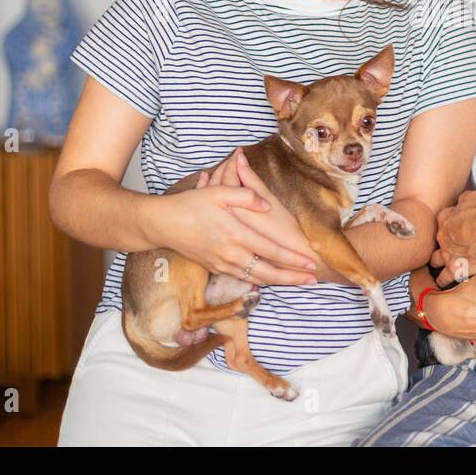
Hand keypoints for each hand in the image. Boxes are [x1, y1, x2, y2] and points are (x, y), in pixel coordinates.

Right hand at [157, 149, 319, 285]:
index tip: (311, 262)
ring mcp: (222, 264)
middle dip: (292, 278)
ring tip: (297, 283)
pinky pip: (242, 278)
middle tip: (313, 280)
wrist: (162, 224)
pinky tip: (271, 281)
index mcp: (235, 234)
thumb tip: (266, 205)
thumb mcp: (219, 192)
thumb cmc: (191, 204)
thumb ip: (245, 195)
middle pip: (268, 272)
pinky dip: (260, 282)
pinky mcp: (215, 268)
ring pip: (256, 279)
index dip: (293, 259)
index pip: (271, 250)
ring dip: (279, 282)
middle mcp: (231, 253)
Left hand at [431, 190, 475, 285]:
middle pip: (438, 238)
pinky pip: (443, 278)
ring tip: (440, 262)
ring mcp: (446, 254)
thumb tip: (464, 200)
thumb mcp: (474, 198)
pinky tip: (444, 281)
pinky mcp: (454, 269)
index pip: (443, 218)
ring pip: (435, 259)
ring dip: (437, 261)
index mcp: (445, 218)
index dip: (451, 220)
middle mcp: (442, 237)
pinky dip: (443, 280)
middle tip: (451, 242)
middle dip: (443, 240)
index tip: (456, 222)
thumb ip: (465, 199)